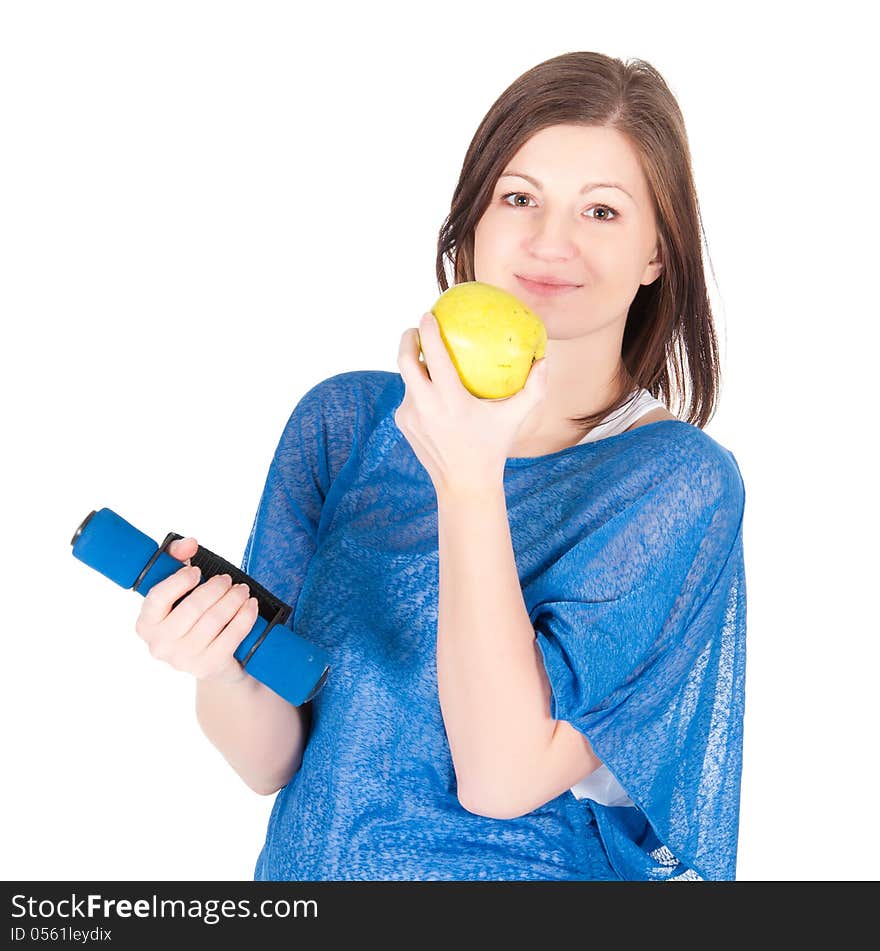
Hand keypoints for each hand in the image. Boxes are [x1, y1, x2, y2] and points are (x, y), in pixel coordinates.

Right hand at [133, 536, 258, 686]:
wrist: (214, 662)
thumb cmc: (193, 619)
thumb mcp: (180, 590)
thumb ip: (177, 559)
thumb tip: (189, 543)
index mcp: (146, 624)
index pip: (157, 598)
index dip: (179, 581)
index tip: (197, 572)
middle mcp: (159, 645)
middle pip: (193, 607)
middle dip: (216, 588)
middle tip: (228, 580)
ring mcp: (183, 660)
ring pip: (214, 620)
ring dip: (233, 600)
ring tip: (242, 590)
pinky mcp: (208, 667)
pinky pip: (232, 636)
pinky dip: (245, 617)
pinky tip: (251, 606)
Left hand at [394, 311, 548, 495]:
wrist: (464, 484)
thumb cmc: (493, 447)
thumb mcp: (515, 418)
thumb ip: (534, 389)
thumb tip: (545, 360)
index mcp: (449, 400)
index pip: (432, 355)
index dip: (428, 330)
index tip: (429, 314)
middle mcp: (425, 405)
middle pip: (405, 360)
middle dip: (408, 338)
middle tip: (418, 328)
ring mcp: (410, 415)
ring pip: (406, 378)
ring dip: (414, 363)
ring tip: (426, 353)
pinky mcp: (403, 423)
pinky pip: (409, 396)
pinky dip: (418, 387)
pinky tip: (430, 385)